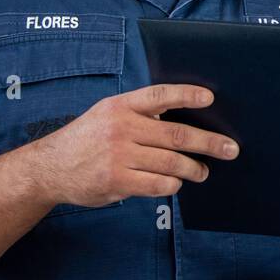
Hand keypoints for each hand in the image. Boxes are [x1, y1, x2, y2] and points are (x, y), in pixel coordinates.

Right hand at [32, 84, 237, 207]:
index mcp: (120, 106)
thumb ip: (139, 112)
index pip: (159, 95)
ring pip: (171, 162)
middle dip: (209, 143)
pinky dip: (172, 185)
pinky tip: (175, 183)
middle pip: (176, 135)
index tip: (210, 98)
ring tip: (202, 171)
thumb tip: (183, 114)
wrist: (49, 168)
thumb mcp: (106, 114)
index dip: (187, 94)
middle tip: (230, 149)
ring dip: (194, 169)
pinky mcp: (117, 181)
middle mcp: (120, 128)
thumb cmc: (87, 139)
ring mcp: (119, 155)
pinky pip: (158, 184)